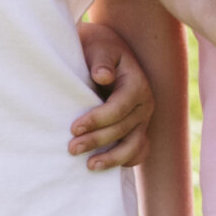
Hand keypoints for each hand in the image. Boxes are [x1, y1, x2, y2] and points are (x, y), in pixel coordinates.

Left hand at [70, 22, 153, 169]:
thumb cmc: (99, 49)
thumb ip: (101, 61)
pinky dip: (125, 161)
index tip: (74, 127)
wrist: (105, 51)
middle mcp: (144, 104)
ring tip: (89, 166)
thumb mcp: (99, 47)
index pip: (119, 108)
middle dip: (97, 140)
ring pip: (134, 145)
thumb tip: (103, 76)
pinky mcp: (138, 129)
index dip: (97, 120)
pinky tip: (106, 168)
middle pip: (123, 129)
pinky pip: (138, 151)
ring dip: (112, 158)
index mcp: (137, 84)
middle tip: (71, 148)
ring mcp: (143, 119)